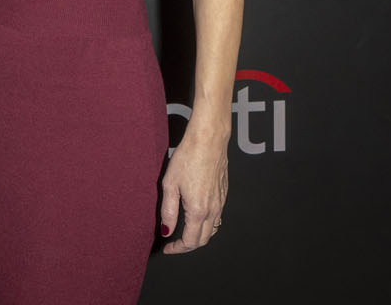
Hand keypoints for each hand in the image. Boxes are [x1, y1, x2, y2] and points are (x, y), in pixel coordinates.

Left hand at [159, 129, 227, 253]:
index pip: (190, 241)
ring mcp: (221, 202)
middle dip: (188, 246)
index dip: (177, 249)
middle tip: (173, 244)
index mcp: (198, 210)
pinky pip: (217, 217)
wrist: (208, 140)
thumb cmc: (187, 158)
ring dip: (198, 236)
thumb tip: (166, 231)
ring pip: (212, 229)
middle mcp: (213, 210)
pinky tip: (196, 217)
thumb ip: (168, 211)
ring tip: (183, 232)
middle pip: (203, 240)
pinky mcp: (224, 194)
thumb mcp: (170, 184)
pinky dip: (206, 224)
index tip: (167, 248)